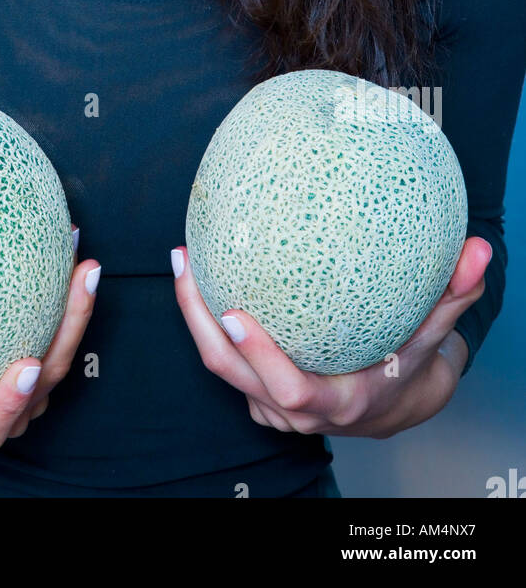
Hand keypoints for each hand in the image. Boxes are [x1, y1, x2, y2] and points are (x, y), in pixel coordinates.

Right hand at [0, 223, 100, 452]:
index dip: (11, 402)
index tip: (25, 365)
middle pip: (48, 383)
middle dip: (69, 334)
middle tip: (81, 278)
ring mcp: (24, 383)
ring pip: (62, 351)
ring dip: (77, 306)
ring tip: (83, 254)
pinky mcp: (33, 347)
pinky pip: (54, 320)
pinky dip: (62, 285)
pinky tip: (64, 230)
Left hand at [171, 235, 490, 437]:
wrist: (395, 403)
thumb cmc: (410, 362)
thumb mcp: (434, 331)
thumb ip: (455, 292)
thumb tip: (479, 250)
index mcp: (335, 401)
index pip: (286, 387)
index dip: (256, 354)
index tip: (231, 311)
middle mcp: (297, 412)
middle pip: (231, 374)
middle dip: (198, 321)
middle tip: (185, 263)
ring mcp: (273, 408)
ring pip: (220, 368)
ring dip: (194, 316)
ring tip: (183, 258)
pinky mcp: (259, 396)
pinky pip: (225, 362)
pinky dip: (208, 323)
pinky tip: (203, 274)